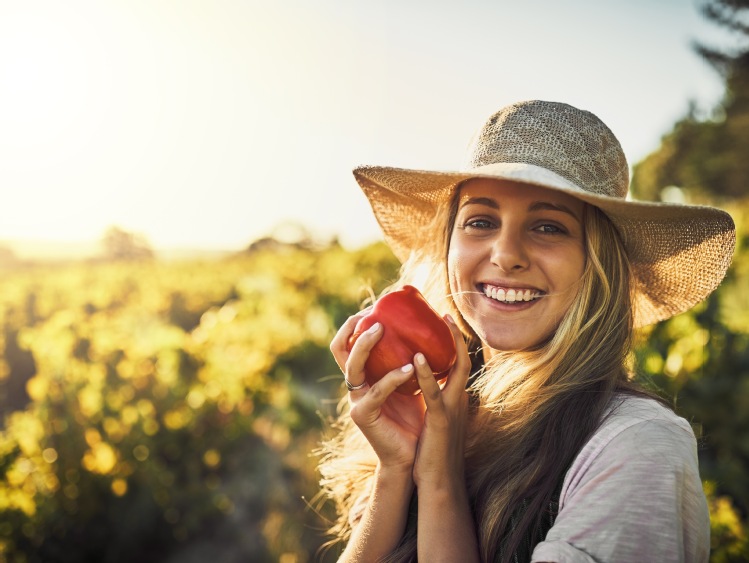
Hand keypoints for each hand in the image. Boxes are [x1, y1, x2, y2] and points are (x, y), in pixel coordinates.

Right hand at [330, 311, 427, 472]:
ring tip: (383, 330)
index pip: (347, 344)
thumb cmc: (417, 416)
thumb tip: (433, 327)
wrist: (414, 455)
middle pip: (341, 350)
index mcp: (364, 375)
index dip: (353, 324)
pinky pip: (377, 391)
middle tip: (374, 315)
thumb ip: (414, 358)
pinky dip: (393, 376)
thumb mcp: (414, 381)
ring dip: (366, 345)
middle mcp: (355, 386)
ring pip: (352, 367)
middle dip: (353, 329)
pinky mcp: (364, 416)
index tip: (374, 307)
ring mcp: (356, 400)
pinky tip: (410, 368)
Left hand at [412, 314, 471, 489]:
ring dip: (451, 344)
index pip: (458, 365)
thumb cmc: (433, 452)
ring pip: (457, 369)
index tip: (445, 322)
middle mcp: (458, 400)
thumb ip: (434, 401)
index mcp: (455, 399)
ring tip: (442, 321)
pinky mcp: (441, 420)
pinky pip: (434, 392)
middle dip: (457, 336)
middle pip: (463, 360)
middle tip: (445, 313)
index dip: (455, 343)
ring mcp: (452, 409)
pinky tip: (415, 357)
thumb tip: (423, 384)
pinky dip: (426, 373)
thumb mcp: (436, 420)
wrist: (439, 482)